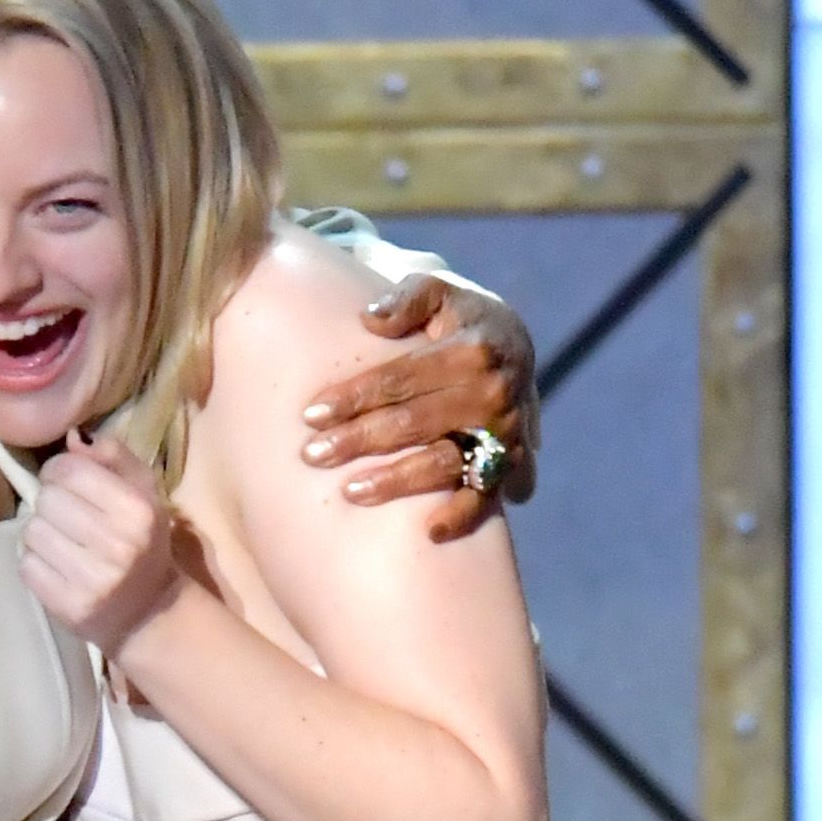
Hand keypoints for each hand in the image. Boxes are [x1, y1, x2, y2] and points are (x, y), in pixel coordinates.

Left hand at [19, 434, 182, 649]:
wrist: (149, 612)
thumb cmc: (142, 542)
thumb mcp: (144, 493)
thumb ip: (113, 457)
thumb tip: (72, 437)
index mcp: (138, 510)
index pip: (69, 469)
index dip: (59, 470)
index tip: (66, 483)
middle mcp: (118, 544)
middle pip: (47, 499)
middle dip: (51, 503)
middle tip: (66, 516)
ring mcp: (92, 579)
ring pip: (32, 531)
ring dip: (41, 533)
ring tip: (62, 542)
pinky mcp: (69, 606)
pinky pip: (26, 566)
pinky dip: (35, 562)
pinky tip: (56, 566)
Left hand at [302, 268, 539, 538]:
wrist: (505, 342)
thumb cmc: (453, 316)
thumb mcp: (436, 288)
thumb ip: (406, 297)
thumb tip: (370, 318)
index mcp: (474, 348)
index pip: (401, 377)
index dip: (354, 395)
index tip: (310, 413)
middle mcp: (495, 392)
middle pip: (415, 422)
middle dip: (358, 439)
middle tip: (311, 455)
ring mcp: (505, 432)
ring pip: (445, 462)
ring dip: (397, 481)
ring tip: (349, 492)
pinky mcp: (511, 462)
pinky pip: (487, 495)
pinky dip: (462, 515)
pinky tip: (429, 532)